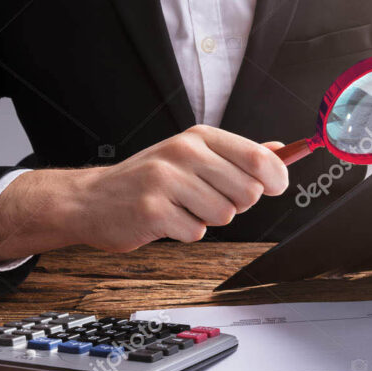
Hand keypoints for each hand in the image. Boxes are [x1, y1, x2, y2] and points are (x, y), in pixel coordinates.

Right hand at [0, 125, 287, 261]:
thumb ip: (236, 154)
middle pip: (247, 190)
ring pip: (224, 215)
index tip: (276, 186)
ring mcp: (166, 181)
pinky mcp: (153, 211)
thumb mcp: (191, 155)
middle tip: (207, 199)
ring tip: (181, 208)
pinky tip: (166, 220)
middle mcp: (183, 152)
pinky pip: (196, 232)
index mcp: (198, 137)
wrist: (91, 199)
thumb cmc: (146, 179)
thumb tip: (279, 151)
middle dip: (236, 204)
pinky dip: (185, 233)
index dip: (276, 177)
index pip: (258, 157)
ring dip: (207, 219)